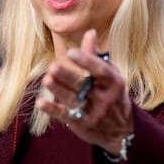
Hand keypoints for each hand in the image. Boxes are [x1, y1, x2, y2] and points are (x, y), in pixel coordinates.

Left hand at [37, 30, 133, 155]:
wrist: (122, 130)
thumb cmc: (113, 94)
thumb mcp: (110, 75)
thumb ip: (97, 56)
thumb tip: (89, 33)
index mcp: (113, 82)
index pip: (101, 70)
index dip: (87, 61)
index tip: (71, 53)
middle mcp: (104, 98)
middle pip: (84, 85)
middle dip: (68, 77)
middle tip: (53, 67)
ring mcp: (93, 113)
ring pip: (73, 100)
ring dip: (59, 90)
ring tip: (47, 80)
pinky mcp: (81, 124)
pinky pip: (65, 116)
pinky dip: (53, 110)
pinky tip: (41, 103)